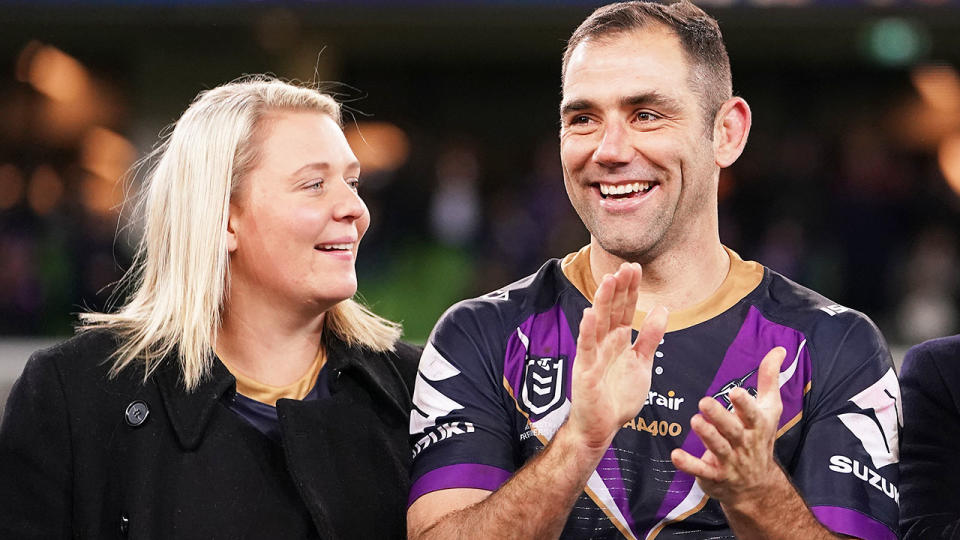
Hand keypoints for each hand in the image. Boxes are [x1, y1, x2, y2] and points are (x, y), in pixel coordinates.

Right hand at [567, 262, 668, 450]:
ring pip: (598, 324)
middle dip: (619, 289)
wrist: (602, 427)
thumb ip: (650, 337)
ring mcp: (593, 355)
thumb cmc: (618, 397)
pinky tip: (589, 314)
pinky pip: (586, 348)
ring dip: (602, 302)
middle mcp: (604, 343)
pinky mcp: (584, 371)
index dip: (630, 290)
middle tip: (626, 267)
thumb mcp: (642, 363)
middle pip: (612, 311)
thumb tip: (663, 309)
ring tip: (608, 280)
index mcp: (618, 340)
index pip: (625, 309)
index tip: (635, 268)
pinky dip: (587, 331)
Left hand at [671, 346, 787, 508]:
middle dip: (720, 417)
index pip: (753, 414)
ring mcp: (729, 461)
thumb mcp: (769, 409)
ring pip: (718, 448)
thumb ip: (769, 378)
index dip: (745, 404)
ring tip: (695, 420)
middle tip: (704, 402)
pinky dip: (689, 464)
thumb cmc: (760, 438)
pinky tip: (675, 455)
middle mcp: (743, 443)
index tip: (735, 391)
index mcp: (756, 425)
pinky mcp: (714, 475)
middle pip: (733, 431)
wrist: (757, 486)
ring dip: (706, 435)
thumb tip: (780, 349)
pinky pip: (701, 470)